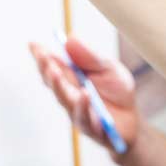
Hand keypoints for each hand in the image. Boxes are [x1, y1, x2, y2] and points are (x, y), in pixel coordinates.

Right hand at [29, 37, 142, 156]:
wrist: (132, 118)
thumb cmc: (118, 90)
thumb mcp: (109, 67)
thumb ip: (90, 56)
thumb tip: (70, 38)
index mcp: (72, 76)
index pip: (52, 64)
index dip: (41, 55)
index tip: (33, 44)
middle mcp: (69, 93)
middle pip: (53, 81)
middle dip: (46, 68)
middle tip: (43, 57)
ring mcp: (76, 111)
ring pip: (63, 99)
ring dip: (58, 86)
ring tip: (55, 72)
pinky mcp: (89, 127)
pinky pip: (84, 117)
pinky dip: (83, 105)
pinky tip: (84, 94)